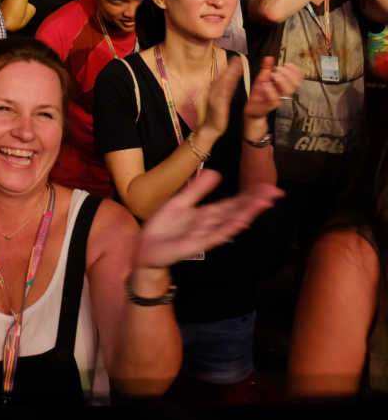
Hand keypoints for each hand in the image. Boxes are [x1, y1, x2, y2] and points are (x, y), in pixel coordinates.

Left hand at [134, 170, 281, 267]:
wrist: (146, 247)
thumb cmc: (162, 227)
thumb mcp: (179, 202)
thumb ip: (197, 189)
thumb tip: (215, 172)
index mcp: (206, 213)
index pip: (232, 202)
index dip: (249, 195)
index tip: (266, 186)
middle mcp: (209, 224)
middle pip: (236, 211)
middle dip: (254, 202)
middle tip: (274, 192)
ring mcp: (205, 234)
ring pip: (230, 222)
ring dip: (247, 213)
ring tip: (263, 202)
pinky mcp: (196, 244)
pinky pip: (216, 236)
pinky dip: (228, 229)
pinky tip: (240, 221)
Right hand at [199, 56, 243, 139]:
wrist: (209, 129)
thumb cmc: (214, 116)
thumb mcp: (217, 102)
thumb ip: (220, 92)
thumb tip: (224, 84)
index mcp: (213, 92)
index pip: (222, 78)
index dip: (229, 68)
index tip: (235, 60)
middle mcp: (213, 92)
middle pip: (222, 77)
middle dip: (230, 67)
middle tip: (237, 58)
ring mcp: (215, 97)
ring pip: (223, 82)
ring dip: (230, 72)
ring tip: (237, 64)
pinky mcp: (218, 104)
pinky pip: (224, 92)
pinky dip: (228, 84)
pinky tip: (233, 79)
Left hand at [243, 56, 302, 119]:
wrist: (253, 107)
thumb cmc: (259, 93)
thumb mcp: (262, 78)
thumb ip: (267, 68)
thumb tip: (269, 57)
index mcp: (284, 85)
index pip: (298, 78)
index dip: (296, 70)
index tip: (288, 64)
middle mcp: (283, 92)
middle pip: (295, 83)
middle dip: (288, 73)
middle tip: (278, 69)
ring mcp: (278, 98)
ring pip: (287, 91)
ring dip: (281, 80)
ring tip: (273, 75)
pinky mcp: (271, 104)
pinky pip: (274, 98)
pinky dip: (270, 90)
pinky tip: (265, 85)